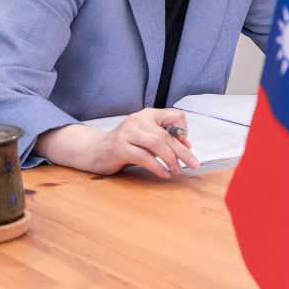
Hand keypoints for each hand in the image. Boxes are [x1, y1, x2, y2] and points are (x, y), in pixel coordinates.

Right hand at [34, 108, 199, 178]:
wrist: (95, 150)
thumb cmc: (125, 145)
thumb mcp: (146, 139)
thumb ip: (164, 140)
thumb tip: (187, 147)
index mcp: (147, 115)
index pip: (175, 117)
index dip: (183, 132)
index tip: (184, 146)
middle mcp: (138, 120)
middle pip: (167, 135)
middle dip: (183, 151)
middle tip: (193, 164)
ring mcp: (128, 133)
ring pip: (157, 144)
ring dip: (171, 159)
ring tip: (178, 170)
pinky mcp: (120, 148)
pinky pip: (144, 157)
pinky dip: (157, 167)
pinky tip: (164, 174)